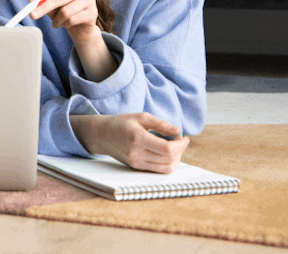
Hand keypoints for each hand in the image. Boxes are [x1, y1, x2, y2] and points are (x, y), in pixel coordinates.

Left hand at [28, 0, 116, 79]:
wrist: (82, 28)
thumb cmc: (65, 13)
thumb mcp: (53, 6)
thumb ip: (45, 2)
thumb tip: (34, 2)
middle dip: (44, 7)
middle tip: (32, 15)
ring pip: (66, 11)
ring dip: (57, 20)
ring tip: (55, 24)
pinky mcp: (93, 13)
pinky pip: (73, 20)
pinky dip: (65, 24)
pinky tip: (66, 25)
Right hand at [71, 112, 189, 173]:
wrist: (102, 135)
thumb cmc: (122, 123)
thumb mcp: (141, 117)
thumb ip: (161, 124)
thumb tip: (178, 131)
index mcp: (138, 138)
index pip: (167, 149)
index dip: (181, 145)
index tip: (184, 137)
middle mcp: (136, 153)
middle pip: (169, 159)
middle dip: (180, 150)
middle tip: (180, 140)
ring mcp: (136, 162)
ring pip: (166, 168)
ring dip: (176, 159)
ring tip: (174, 147)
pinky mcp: (136, 167)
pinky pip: (158, 170)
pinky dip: (167, 163)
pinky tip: (166, 153)